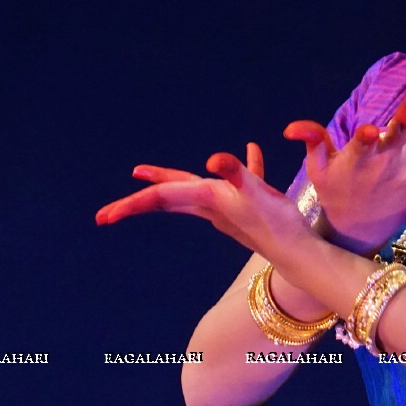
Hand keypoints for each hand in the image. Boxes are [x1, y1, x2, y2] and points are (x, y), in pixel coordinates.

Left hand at [95, 144, 314, 258]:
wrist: (299, 253)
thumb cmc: (277, 224)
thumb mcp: (257, 194)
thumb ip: (237, 173)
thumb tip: (215, 159)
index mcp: (208, 198)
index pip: (162, 197)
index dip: (133, 203)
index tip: (106, 217)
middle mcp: (210, 206)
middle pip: (165, 200)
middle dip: (136, 203)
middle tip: (106, 215)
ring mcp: (226, 209)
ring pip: (190, 191)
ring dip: (168, 182)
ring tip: (145, 175)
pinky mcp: (245, 208)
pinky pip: (234, 183)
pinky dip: (239, 167)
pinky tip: (253, 151)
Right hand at [282, 65, 405, 253]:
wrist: (361, 230)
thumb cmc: (334, 191)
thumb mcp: (318, 168)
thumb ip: (312, 141)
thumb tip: (290, 129)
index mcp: (355, 163)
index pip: (360, 148)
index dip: (364, 139)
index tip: (368, 129)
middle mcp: (383, 167)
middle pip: (402, 133)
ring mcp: (405, 173)